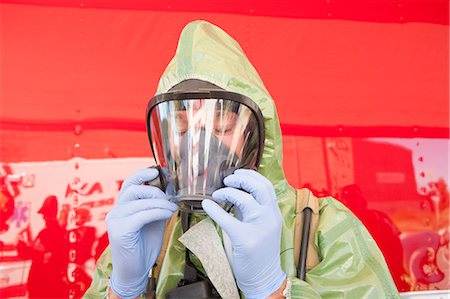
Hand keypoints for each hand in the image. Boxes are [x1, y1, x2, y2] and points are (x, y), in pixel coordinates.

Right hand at [106, 168, 177, 298]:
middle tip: (170, 199)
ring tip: (171, 208)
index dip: (142, 175)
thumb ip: (157, 207)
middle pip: (133, 190)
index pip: (129, 184)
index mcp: (123, 207)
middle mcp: (116, 211)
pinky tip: (167, 214)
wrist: (135, 270)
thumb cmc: (143, 247)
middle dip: (154, 191)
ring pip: (138, 201)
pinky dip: (157, 212)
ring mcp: (115, 220)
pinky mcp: (120, 230)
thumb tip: (170, 194)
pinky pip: (141, 215)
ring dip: (159, 202)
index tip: (157, 172)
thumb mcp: (154, 222)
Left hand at [202, 169, 285, 298]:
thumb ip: (251, 210)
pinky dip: (214, 209)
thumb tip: (234, 193)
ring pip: (244, 199)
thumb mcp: (261, 226)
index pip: (266, 186)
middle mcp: (270, 218)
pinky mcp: (245, 240)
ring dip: (228, 192)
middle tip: (227, 180)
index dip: (251, 175)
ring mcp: (259, 228)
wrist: (264, 278)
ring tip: (217, 194)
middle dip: (241, 179)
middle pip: (259, 188)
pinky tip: (207, 206)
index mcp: (274, 214)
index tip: (238, 173)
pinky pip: (227, 219)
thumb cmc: (260, 252)